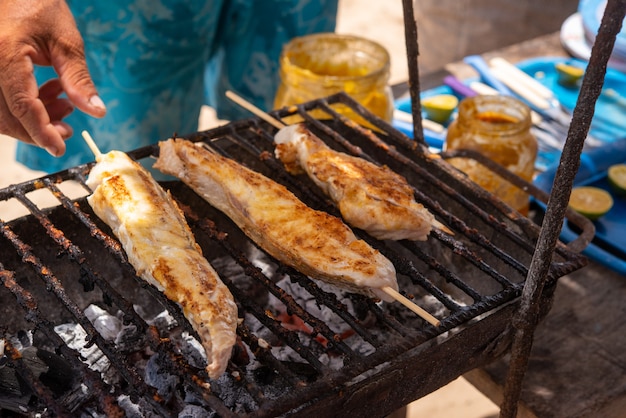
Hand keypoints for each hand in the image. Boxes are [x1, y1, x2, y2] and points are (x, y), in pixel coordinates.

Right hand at [0, 0, 105, 156]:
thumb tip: (97, 112)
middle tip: (68, 128)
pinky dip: (23, 107)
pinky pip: (0, 102)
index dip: (42, 132)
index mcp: (5, 55)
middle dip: (39, 130)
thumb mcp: (66, 42)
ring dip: (33, 119)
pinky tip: (48, 94)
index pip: (23, 106)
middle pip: (8, 117)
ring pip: (1, 113)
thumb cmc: (39, 5)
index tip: (60, 149)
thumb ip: (79, 80)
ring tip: (64, 105)